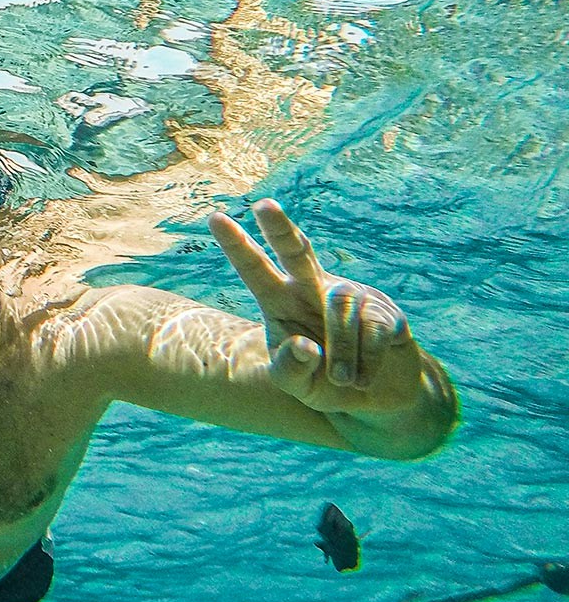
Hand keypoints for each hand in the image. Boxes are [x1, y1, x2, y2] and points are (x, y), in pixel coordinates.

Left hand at [210, 200, 420, 415]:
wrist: (379, 396)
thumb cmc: (325, 384)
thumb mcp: (298, 386)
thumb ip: (290, 370)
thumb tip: (304, 346)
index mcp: (281, 302)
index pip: (255, 270)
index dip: (237, 246)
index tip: (215, 218)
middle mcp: (313, 289)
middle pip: (296, 251)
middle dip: (279, 228)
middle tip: (262, 205)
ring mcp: (352, 294)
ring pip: (341, 305)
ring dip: (342, 349)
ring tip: (342, 380)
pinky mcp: (386, 309)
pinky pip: (374, 329)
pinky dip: (365, 361)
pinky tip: (363, 379)